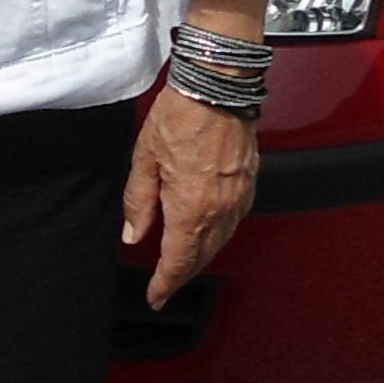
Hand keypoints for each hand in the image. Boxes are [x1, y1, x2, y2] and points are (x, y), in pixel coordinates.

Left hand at [123, 89, 259, 309]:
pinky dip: (218, 235)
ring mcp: (238, 198)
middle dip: (182, 275)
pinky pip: (233, 222)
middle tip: (165, 287)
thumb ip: (138, 202)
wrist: (217, 86)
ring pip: (220, 242)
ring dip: (200, 257)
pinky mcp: (249, 185)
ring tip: (182, 265)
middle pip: (201, 257)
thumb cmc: (181, 114)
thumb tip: (134, 234)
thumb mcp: (144, 159)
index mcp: (190, 208)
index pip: (177, 262)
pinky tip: (207, 233)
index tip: (155, 296)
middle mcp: (219, 210)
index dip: (164, 285)